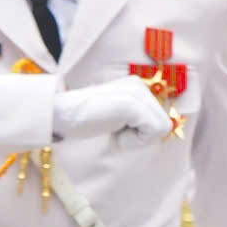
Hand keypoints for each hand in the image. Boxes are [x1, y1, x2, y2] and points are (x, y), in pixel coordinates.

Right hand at [54, 77, 172, 145]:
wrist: (60, 115)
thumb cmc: (86, 120)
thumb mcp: (119, 117)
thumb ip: (139, 119)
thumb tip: (166, 128)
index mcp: (137, 87)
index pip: (160, 120)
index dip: (141, 134)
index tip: (117, 128)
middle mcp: (139, 86)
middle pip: (164, 125)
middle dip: (141, 137)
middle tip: (115, 131)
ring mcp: (136, 93)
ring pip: (161, 129)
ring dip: (136, 139)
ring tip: (113, 130)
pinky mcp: (132, 105)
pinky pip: (152, 132)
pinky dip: (132, 141)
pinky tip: (113, 132)